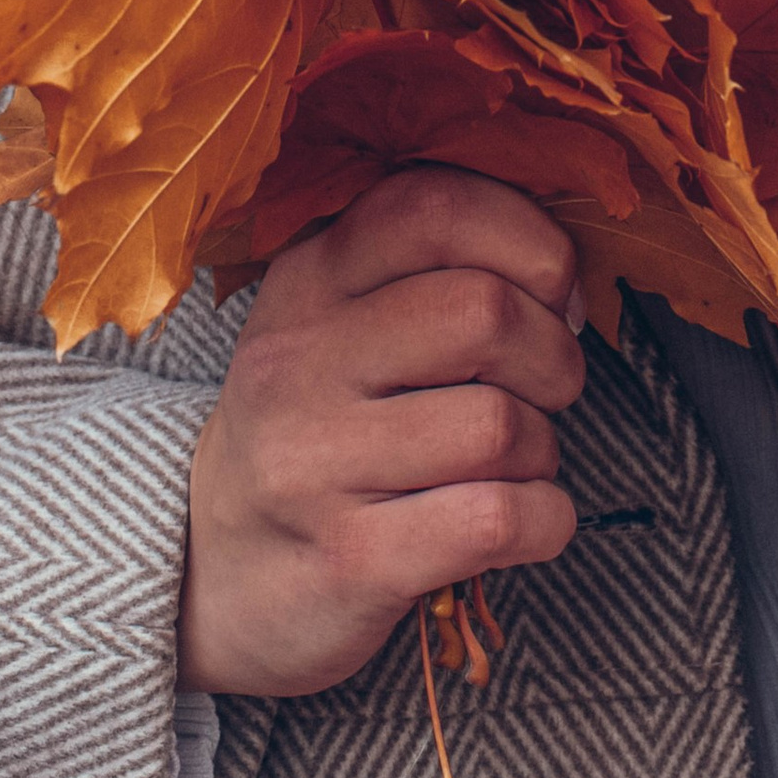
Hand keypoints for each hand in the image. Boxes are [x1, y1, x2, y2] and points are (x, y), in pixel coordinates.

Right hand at [176, 165, 585, 697]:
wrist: (211, 573)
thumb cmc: (316, 430)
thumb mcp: (339, 324)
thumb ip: (432, 270)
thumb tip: (565, 273)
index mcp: (309, 278)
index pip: (434, 204)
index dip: (528, 238)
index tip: (553, 291)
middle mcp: (300, 358)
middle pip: (487, 311)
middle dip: (553, 354)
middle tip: (546, 389)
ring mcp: (316, 462)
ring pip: (501, 425)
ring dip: (543, 450)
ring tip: (514, 464)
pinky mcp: (350, 559)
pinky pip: (495, 520)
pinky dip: (545, 519)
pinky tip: (525, 521)